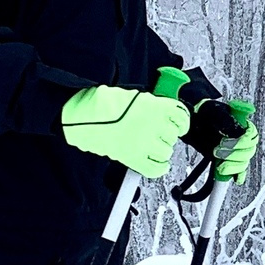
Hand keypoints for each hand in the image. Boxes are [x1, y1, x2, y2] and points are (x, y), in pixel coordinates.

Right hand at [61, 85, 191, 177]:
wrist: (82, 117)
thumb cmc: (101, 102)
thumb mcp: (132, 95)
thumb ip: (151, 104)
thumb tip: (161, 111)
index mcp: (154, 107)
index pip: (181, 117)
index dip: (182, 122)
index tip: (180, 125)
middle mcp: (153, 126)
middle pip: (173, 136)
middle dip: (167, 135)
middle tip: (157, 134)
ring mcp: (144, 144)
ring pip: (166, 152)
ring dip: (162, 150)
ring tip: (153, 147)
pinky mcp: (133, 159)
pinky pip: (155, 169)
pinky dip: (159, 168)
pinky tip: (158, 164)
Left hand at [189, 99, 258, 182]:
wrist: (194, 120)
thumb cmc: (205, 113)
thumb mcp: (214, 112)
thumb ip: (227, 121)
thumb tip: (239, 132)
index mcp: (243, 124)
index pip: (251, 136)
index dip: (239, 142)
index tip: (223, 142)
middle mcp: (242, 138)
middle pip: (249, 151)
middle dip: (233, 155)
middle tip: (216, 151)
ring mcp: (237, 150)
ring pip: (244, 162)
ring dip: (232, 165)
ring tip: (219, 164)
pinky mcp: (230, 160)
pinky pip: (240, 170)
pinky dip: (239, 175)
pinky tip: (236, 179)